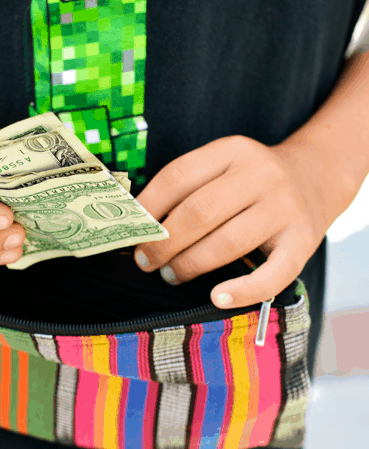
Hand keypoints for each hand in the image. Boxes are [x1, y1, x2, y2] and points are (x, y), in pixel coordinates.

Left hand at [133, 134, 354, 308]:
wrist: (318, 175)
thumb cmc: (252, 181)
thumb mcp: (223, 166)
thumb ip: (188, 188)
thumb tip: (139, 226)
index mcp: (232, 151)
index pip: (178, 176)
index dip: (148, 207)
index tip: (131, 230)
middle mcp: (261, 175)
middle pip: (199, 212)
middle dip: (164, 242)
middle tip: (145, 261)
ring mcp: (284, 208)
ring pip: (228, 242)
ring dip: (190, 265)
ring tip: (171, 275)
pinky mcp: (303, 242)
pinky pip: (272, 273)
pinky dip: (242, 291)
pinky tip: (217, 298)